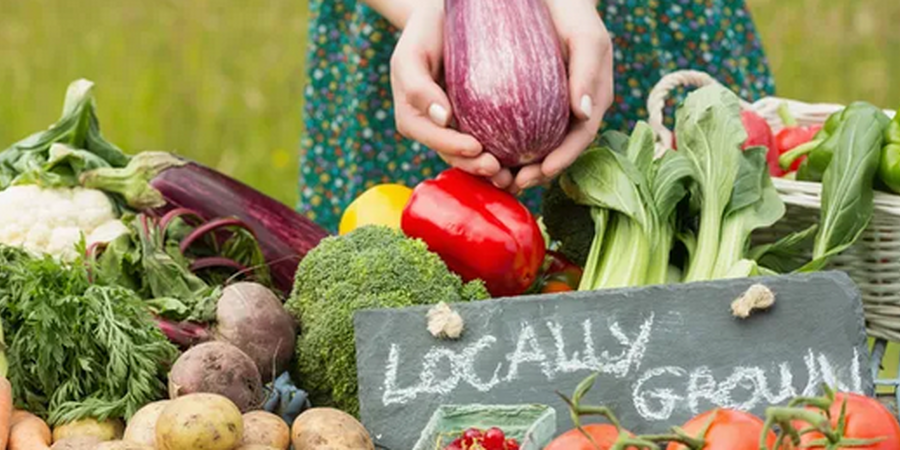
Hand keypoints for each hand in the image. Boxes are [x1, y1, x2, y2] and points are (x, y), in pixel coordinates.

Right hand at [389, 2, 501, 176]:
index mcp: (414, 119)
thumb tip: (443, 118)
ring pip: (473, 156)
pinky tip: (523, 161)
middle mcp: (436, 129)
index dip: (453, 148)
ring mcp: (456, 128)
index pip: (433, 139)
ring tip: (512, 176)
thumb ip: (418, 87)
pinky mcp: (478, 122)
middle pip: (455, 155)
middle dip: (475, 167)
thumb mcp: (411, 55)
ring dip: (491, 170)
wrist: (442, 21)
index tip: (476, 148)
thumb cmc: (423, 34)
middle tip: (498, 170)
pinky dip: (505, 154)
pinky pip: (491, 141)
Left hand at [496, 0, 613, 193]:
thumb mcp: (586, 37)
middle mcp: (572, 111)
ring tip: (498, 178)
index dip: (564, 160)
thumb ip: (588, 73)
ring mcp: (550, 108)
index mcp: (591, 101)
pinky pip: (518, 129)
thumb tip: (582, 115)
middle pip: (557, 150)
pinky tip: (485, 153)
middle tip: (513, 183)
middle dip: (538, 172)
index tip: (542, 172)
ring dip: (520, 166)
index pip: (580, 138)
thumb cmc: (572, 12)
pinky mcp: (528, 102)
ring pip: (537, 145)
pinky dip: (505, 145)